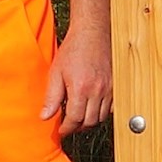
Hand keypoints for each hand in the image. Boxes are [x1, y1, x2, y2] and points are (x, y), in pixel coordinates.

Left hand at [45, 17, 112, 132]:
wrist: (93, 32)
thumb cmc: (73, 49)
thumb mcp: (56, 72)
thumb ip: (51, 97)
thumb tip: (45, 117)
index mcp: (80, 88)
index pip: (75, 119)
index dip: (66, 128)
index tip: (61, 130)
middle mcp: (98, 90)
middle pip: (89, 121)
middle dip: (77, 127)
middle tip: (68, 125)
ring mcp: (110, 88)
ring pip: (101, 117)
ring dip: (89, 121)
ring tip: (79, 117)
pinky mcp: (116, 85)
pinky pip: (111, 108)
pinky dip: (102, 112)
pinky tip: (92, 107)